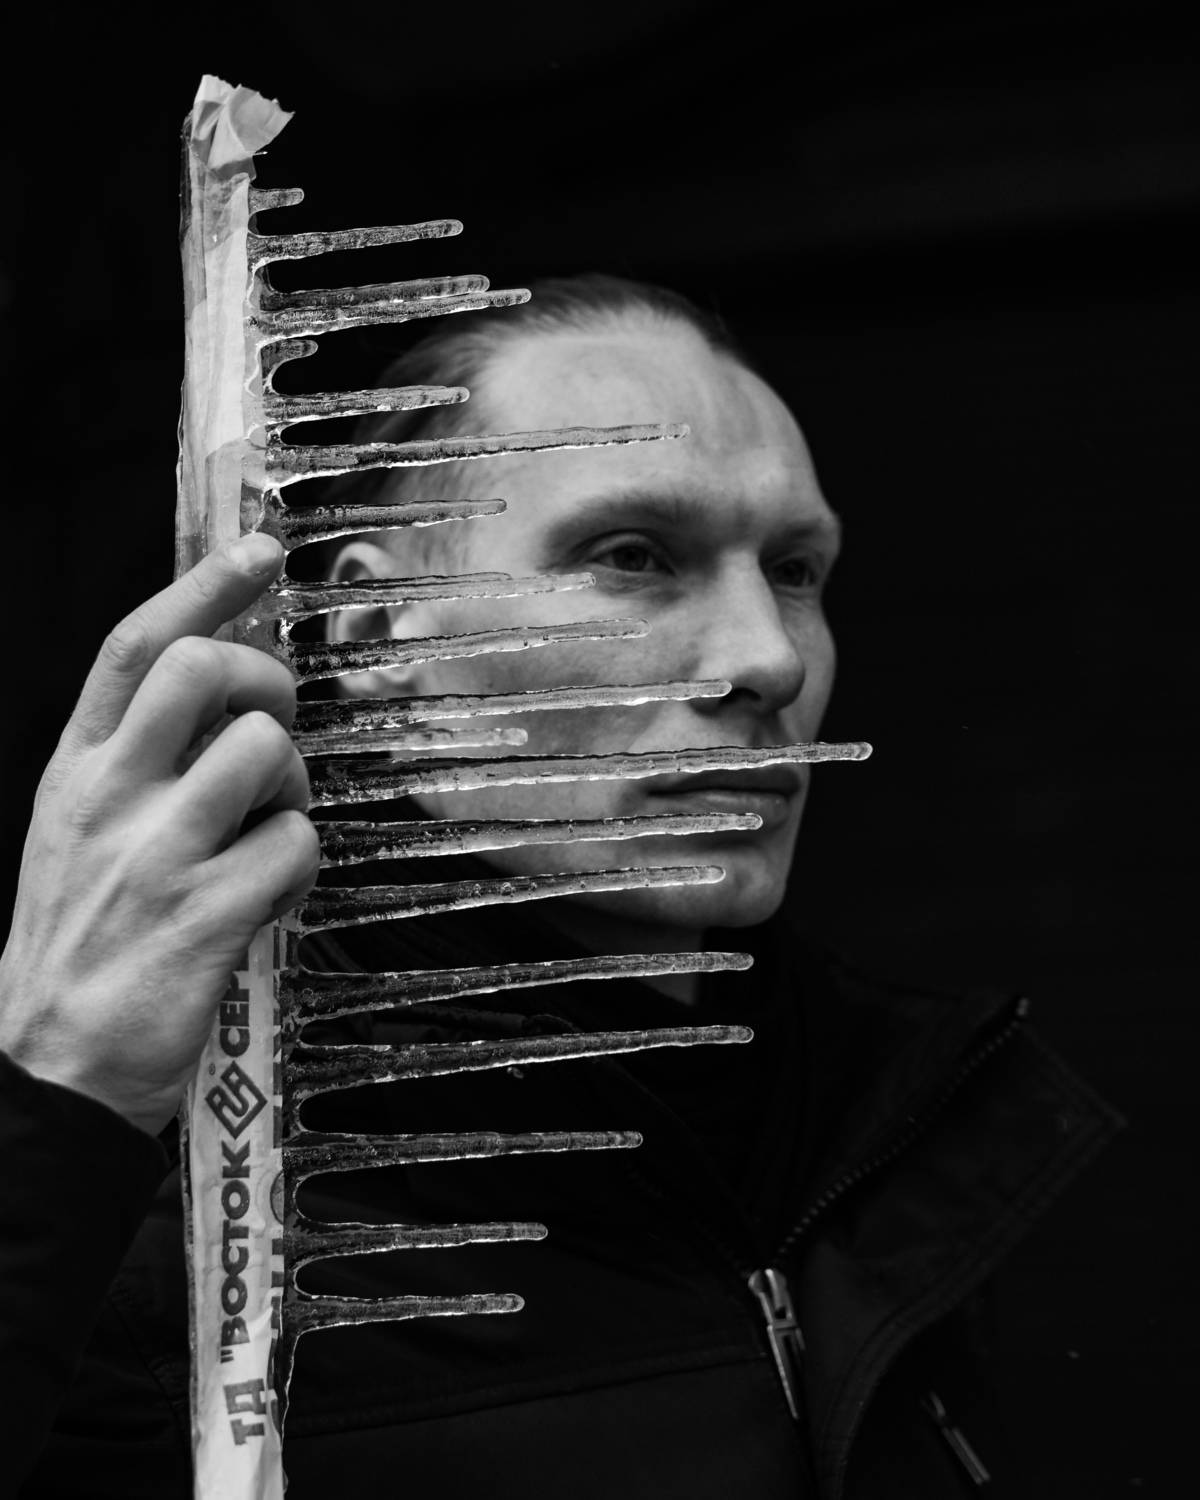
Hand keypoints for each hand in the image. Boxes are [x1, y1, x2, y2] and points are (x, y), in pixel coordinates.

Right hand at [0, 534, 319, 1135]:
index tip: (258, 549)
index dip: (203, 585)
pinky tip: (274, 898)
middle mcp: (110, 799)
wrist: (44, 1070)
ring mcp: (156, 855)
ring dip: (294, 785)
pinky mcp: (204, 915)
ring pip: (265, 752)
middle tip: (275, 727)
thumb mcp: (72, 837)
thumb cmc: (76, 946)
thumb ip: (131, 768)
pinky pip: (294, 845)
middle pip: (205, 670)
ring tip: (271, 832)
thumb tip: (216, 707)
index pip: (134, 647)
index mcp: (75, 774)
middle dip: (268, 680)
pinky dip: (302, 867)